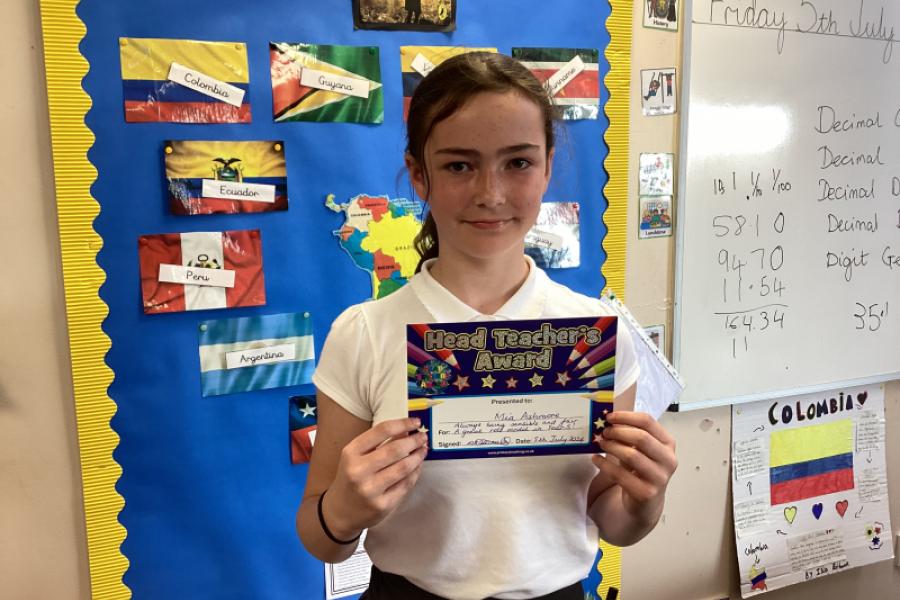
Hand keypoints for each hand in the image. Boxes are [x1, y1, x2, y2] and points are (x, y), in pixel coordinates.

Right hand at [323, 417, 427, 538]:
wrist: (339, 512)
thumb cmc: (350, 479)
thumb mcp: (355, 457)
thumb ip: (377, 443)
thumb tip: (406, 431)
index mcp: (351, 453)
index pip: (382, 431)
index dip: (403, 424)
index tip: (415, 422)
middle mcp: (359, 471)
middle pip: (395, 449)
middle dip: (414, 441)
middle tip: (423, 436)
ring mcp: (371, 490)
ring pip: (404, 467)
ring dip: (418, 456)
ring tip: (423, 449)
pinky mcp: (382, 505)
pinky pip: (406, 484)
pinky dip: (415, 472)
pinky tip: (418, 466)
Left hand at [592, 411, 676, 522]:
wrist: (646, 502)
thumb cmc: (641, 469)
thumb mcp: (641, 449)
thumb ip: (631, 435)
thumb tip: (608, 421)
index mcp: (668, 444)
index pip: (648, 422)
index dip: (626, 417)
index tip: (609, 417)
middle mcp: (668, 460)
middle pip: (641, 437)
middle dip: (618, 432)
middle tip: (604, 432)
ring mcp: (659, 478)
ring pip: (631, 455)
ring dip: (611, 447)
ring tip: (600, 444)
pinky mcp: (646, 493)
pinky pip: (621, 475)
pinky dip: (605, 465)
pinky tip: (596, 459)